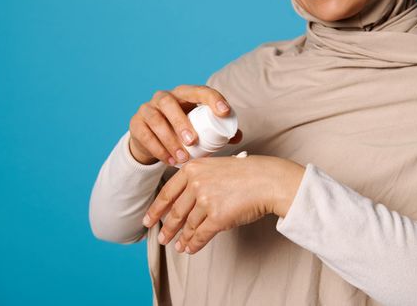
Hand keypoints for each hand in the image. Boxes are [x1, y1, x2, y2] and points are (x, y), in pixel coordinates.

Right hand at [128, 85, 242, 164]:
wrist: (152, 139)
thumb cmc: (182, 130)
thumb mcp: (199, 127)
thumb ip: (218, 130)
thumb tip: (237, 136)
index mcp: (184, 94)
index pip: (199, 91)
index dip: (212, 99)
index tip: (224, 112)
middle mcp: (164, 97)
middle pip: (170, 103)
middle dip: (182, 122)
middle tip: (193, 141)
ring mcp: (147, 109)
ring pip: (156, 120)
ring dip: (170, 140)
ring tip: (183, 158)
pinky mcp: (136, 124)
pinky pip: (145, 135)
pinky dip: (158, 150)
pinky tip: (170, 161)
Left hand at [141, 155, 305, 253]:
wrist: (268, 180)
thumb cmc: (248, 173)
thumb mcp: (217, 166)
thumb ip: (199, 178)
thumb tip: (185, 199)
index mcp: (193, 169)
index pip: (167, 192)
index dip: (155, 209)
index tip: (148, 219)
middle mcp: (196, 184)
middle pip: (175, 211)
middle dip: (166, 227)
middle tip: (161, 237)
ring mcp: (206, 201)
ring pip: (188, 225)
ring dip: (182, 238)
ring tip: (177, 245)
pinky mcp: (217, 217)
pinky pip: (201, 235)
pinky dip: (194, 244)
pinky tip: (190, 249)